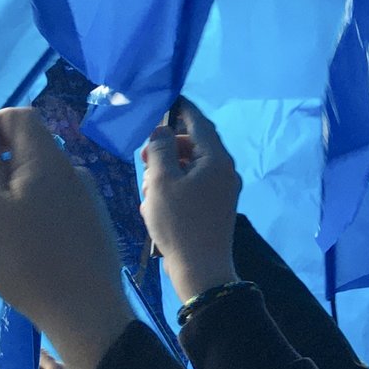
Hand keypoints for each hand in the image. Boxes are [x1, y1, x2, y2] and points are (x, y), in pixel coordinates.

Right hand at [0, 109, 132, 368]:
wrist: (86, 311)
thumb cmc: (28, 258)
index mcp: (49, 160)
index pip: (20, 117)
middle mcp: (75, 173)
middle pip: (27, 151)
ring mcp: (88, 201)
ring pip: (38, 183)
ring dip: (13, 199)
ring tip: (4, 238)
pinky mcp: (92, 227)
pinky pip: (54, 208)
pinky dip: (33, 219)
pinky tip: (29, 253)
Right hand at [140, 101, 241, 304]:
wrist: (201, 268)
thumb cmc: (179, 222)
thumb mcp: (161, 181)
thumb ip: (159, 149)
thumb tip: (161, 131)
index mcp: (217, 159)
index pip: (199, 122)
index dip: (181, 109)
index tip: (165, 100)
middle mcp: (225, 171)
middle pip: (192, 145)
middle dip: (166, 149)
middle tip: (143, 161)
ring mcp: (222, 190)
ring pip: (189, 167)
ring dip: (165, 172)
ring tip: (148, 190)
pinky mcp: (215, 206)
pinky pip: (191, 186)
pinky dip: (173, 189)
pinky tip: (155, 205)